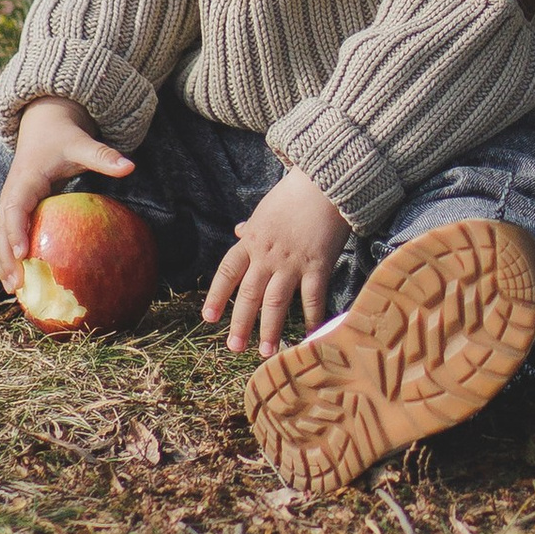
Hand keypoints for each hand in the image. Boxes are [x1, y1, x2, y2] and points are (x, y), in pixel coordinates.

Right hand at [0, 97, 135, 292]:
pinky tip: (16, 279)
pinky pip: (4, 235)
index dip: (16, 231)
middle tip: (17, 285)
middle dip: (5, 257)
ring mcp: (8, 202)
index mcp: (25, 179)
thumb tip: (130, 166)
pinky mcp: (12, 209)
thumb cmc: (63, 137)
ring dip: (1, 262)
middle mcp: (11, 193)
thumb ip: (103, 156)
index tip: (23, 255)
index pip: (15, 208)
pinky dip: (6, 257)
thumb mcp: (82, 144)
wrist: (43, 124)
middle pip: (0, 229)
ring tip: (13, 290)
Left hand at [201, 165, 353, 356]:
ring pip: (275, 301)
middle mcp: (268, 255)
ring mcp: (292, 262)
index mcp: (252, 241)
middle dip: (241, 323)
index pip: (228, 271)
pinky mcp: (317, 265)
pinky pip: (312, 298)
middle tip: (235, 347)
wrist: (325, 182)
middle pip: (249, 294)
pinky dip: (311, 318)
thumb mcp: (266, 209)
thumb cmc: (294, 194)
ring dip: (270, 328)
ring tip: (266, 351)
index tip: (208, 318)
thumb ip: (252, 227)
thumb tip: (239, 230)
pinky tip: (309, 336)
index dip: (217, 295)